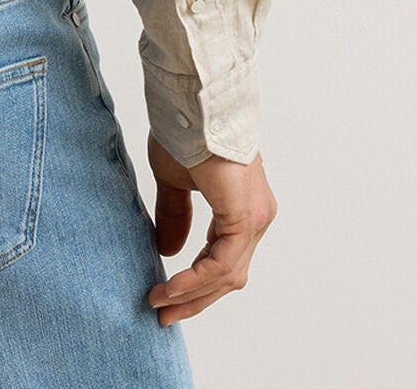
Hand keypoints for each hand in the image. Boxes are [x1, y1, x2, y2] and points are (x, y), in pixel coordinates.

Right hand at [144, 133, 276, 323]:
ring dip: (192, 294)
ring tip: (159, 303)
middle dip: (195, 298)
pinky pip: (222, 263)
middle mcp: (257, 215)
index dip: (196, 281)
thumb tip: (170, 252)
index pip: (224, 258)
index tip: (166, 295)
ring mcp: (256, 217)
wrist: (192, 103)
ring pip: (227, 273)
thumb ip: (176, 216)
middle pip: (229, 274)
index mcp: (243, 206)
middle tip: (164, 313)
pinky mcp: (246, 217)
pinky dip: (196, 280)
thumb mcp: (175, 181)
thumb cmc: (184, 131)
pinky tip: (171, 288)